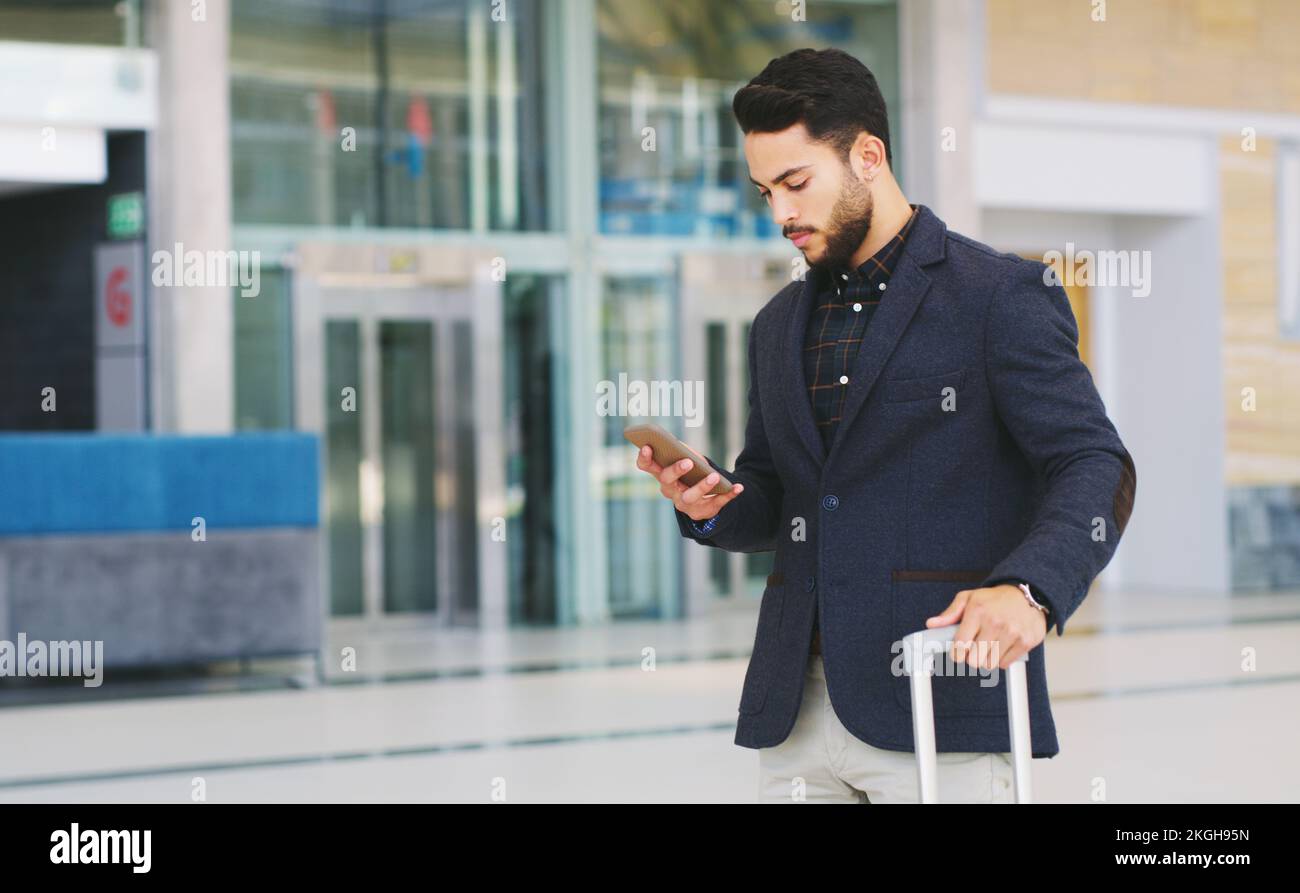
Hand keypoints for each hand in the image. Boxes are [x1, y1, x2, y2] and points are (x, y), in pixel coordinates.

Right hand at [634, 444, 743, 521]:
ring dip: (702, 486)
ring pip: (690, 497)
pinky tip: (738, 487)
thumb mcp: (687, 460)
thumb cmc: (693, 473)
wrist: (708, 499)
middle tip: (688, 462)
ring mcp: (686, 504)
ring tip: (714, 476)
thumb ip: (682, 451)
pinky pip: (717, 503)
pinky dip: (729, 495)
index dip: (644, 458)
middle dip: (676, 471)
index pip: (647, 467)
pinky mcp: (704, 511)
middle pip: (667, 481)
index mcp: (663, 475)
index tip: (647, 446)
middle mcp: (671, 491)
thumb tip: (680, 445)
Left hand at [925, 584, 1046, 670]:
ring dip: (986, 659)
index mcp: (977, 611)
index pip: (960, 645)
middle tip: (974, 649)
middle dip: (971, 657)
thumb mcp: (969, 598)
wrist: (1025, 594)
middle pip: (974, 660)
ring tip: (989, 645)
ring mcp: (1012, 633)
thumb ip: (950, 613)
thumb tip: (932, 624)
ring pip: (989, 664)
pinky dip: (1001, 659)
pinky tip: (1002, 645)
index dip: (956, 654)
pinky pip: (1005, 664)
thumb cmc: (994, 599)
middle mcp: (995, 622)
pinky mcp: (1025, 641)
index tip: (957, 653)